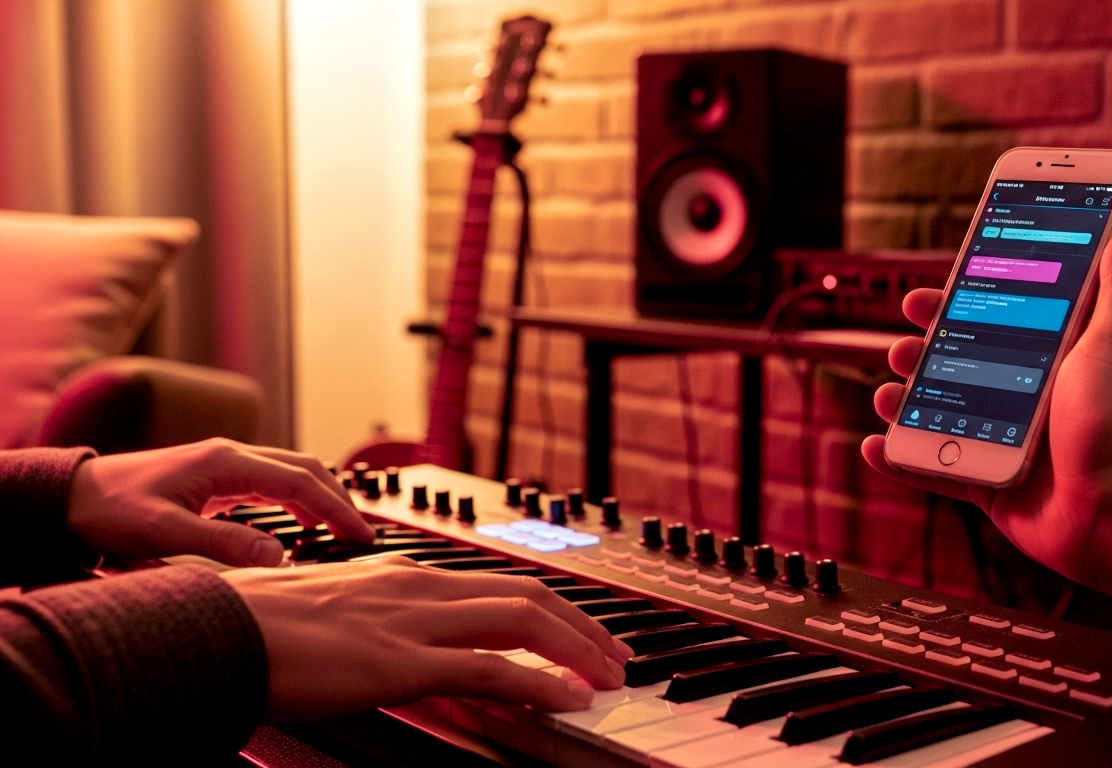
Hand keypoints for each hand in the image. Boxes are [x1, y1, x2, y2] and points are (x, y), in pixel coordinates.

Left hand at [67, 439, 372, 566]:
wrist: (73, 497)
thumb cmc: (111, 510)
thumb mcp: (165, 533)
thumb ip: (223, 544)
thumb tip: (278, 555)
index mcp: (226, 462)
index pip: (300, 482)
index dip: (335, 509)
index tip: (360, 535)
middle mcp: (231, 456)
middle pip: (305, 469)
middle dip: (339, 499)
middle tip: (362, 533)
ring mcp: (224, 465)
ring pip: (290, 473)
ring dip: (320, 499)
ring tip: (339, 530)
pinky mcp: (216, 478)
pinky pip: (271, 483)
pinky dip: (296, 501)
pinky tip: (299, 524)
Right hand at [223, 560, 632, 717]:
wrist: (209, 628)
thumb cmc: (251, 623)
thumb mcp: (326, 611)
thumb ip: (371, 621)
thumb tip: (392, 642)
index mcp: (399, 575)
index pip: (495, 582)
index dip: (547, 605)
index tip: (576, 629)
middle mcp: (416, 588)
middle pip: (525, 594)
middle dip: (580, 624)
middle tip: (613, 654)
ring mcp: (411, 622)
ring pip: (521, 622)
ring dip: (575, 650)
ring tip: (607, 677)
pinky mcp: (399, 662)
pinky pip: (488, 668)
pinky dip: (538, 682)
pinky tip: (565, 699)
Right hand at [861, 223, 1111, 584]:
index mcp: (1054, 359)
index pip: (996, 319)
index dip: (955, 305)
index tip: (925, 295)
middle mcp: (1028, 399)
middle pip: (958, 365)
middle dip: (921, 352)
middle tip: (902, 347)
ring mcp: (1006, 443)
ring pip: (939, 414)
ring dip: (904, 402)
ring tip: (888, 395)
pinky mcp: (991, 484)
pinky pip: (934, 470)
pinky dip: (900, 460)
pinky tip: (876, 445)